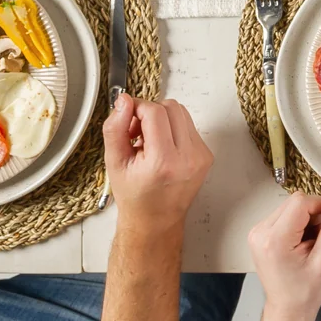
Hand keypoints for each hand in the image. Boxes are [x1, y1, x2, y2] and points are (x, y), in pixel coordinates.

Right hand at [103, 91, 211, 236]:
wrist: (155, 220)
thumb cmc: (134, 196)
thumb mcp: (114, 163)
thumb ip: (115, 128)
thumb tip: (123, 100)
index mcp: (163, 161)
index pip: (155, 112)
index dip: (137, 109)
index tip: (126, 119)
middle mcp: (188, 157)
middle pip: (171, 107)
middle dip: (149, 113)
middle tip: (135, 133)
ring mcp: (201, 156)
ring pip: (182, 113)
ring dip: (162, 120)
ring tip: (147, 141)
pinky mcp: (206, 155)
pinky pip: (189, 127)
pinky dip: (172, 130)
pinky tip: (160, 148)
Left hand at [247, 192, 320, 320]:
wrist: (288, 310)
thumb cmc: (306, 292)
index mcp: (274, 240)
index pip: (302, 202)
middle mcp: (260, 233)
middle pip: (295, 202)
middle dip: (315, 214)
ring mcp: (257, 233)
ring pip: (291, 207)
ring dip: (307, 219)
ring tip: (312, 244)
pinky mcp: (260, 234)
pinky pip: (285, 215)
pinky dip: (299, 223)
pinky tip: (302, 243)